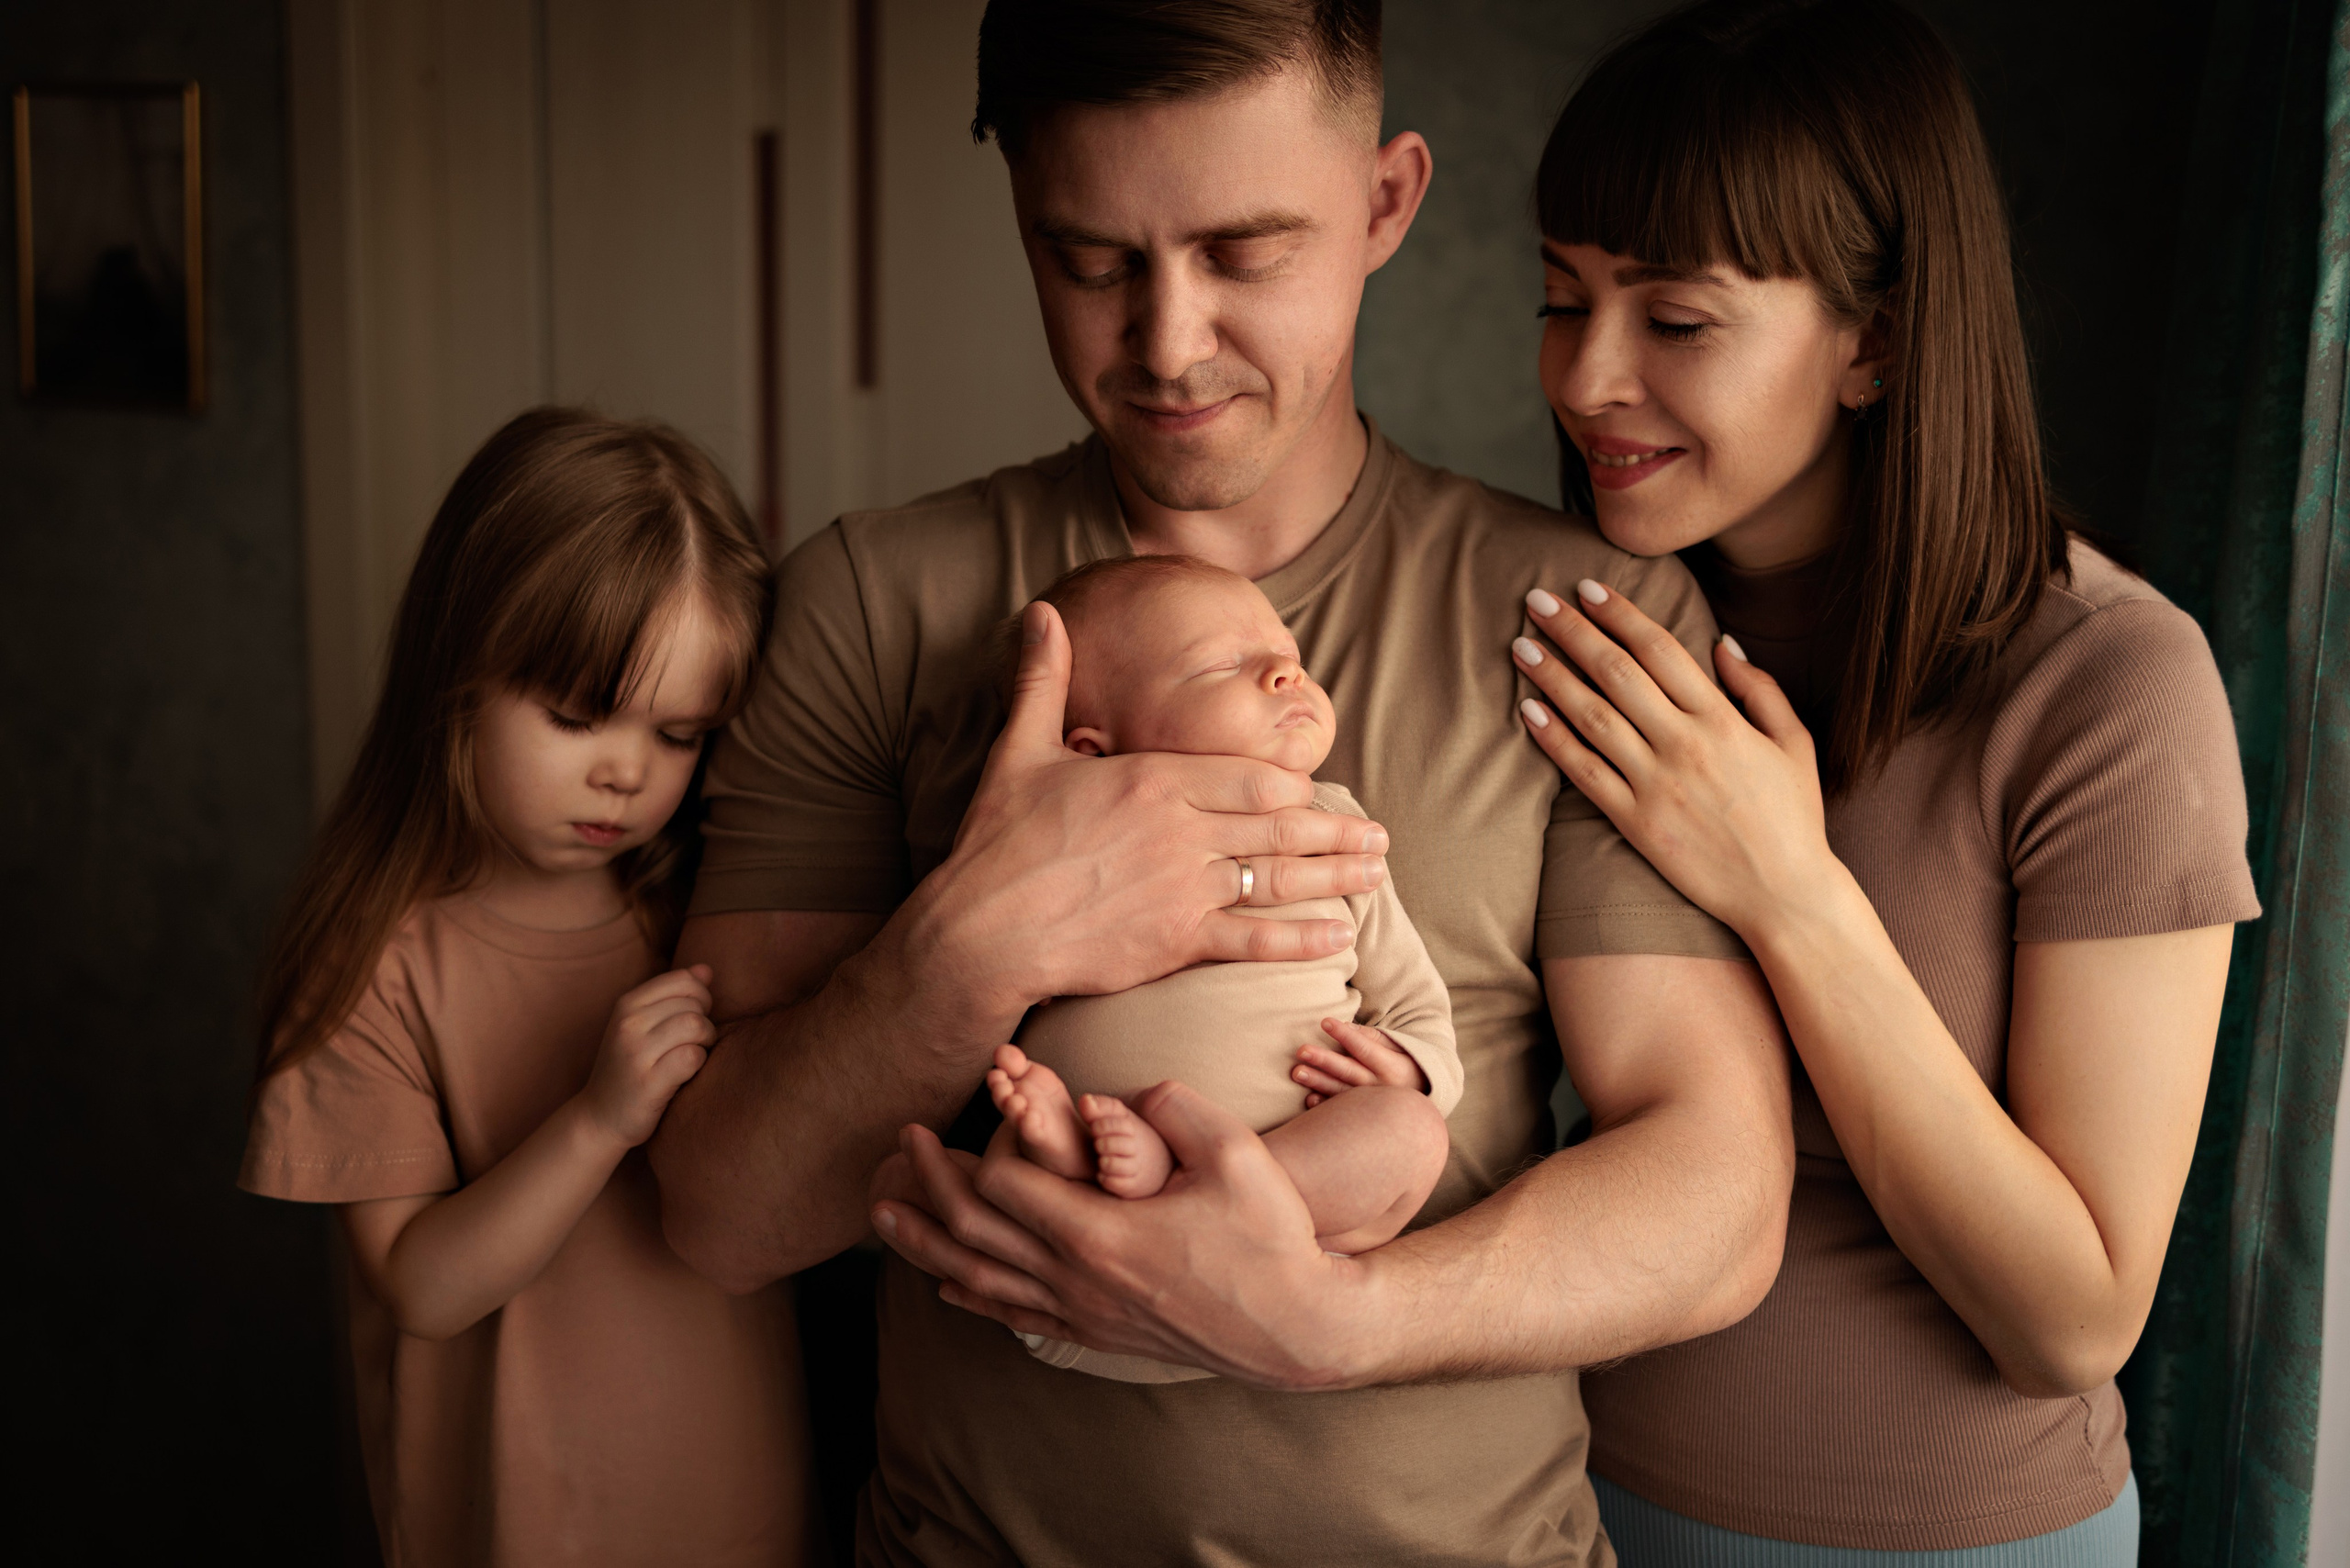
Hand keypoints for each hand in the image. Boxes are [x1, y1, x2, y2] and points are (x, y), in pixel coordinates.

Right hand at [579, 964, 715, 1147]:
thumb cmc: (630, 1067)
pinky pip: (692, 1057)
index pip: (684, 979)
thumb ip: (675, 994)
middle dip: (705, 1023)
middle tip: (694, 1043)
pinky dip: (698, 1064)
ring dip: (705, 1042)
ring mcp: (636, 1053)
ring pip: (695, 1026)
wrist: (599, 1118)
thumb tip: (706, 969)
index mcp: (627, 1004)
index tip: (695, 1016)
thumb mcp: (643, 1024)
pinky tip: (686, 1073)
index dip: (701, 997)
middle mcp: (628, 1024)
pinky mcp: (648, 1083)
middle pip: (693, 1005)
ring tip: (693, 1055)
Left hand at [869, 1082, 1381, 1388]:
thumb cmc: (1272, 1237)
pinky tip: (942, 1285)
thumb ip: (1173, 1107)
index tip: (962, 1109)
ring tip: (883, 1214)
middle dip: (926, 1185)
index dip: (976, 1145)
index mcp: (1100, 1232)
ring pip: (977, 1281)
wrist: (1298, 1326)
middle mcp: (1076, 1278)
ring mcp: (1082, 1311)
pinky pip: (1012, 1315)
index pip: (1001, 1187)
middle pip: (971, 1233)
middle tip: (899, 1145)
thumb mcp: (1235, 1154)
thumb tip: (1117, 1091)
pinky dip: (969, 1295)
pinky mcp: (1095, 1332)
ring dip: (923, 1245)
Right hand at [912, 602, 1390, 1019]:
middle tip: (1380, 836)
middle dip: (1336, 831)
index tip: (1317, 793)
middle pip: (1280, 826)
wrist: (981, 929)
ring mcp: (1184, 888)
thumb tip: (1041, 613)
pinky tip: (1338, 937)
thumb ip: (1043, 681)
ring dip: (1334, 876)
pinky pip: (1255, 941)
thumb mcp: (1020, 749)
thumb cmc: (997, 843)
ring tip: (1375, 874)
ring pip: (1278, 878)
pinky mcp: (1176, 942)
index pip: (1250, 777)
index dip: (1292, 788)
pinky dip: (1301, 940)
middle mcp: (1182, 830)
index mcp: (1154, 779)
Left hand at [1293, 1018, 1427, 1105]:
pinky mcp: (1362, 1116)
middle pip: (1349, 1071)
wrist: (1422, 1101)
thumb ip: (1374, 1038)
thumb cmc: (1406, 1066)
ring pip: (1341, 1092)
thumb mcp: (1400, 1048)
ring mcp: (1371, 1105)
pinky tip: (1309, 1098)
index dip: (1345, 1035)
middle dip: (1325, 1060)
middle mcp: (1381, 1088)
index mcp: (1392, 1068)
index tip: (1325, 1022)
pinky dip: (1325, 1106)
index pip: (1364, 1049)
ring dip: (1318, 1082)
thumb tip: (1347, 1026)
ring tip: (1297, 1072)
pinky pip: (1342, 1112)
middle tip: (1301, 1050)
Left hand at [1512, 580, 1836, 934]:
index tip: (1587, 588)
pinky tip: (1527, 710)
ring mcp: (1656, 784)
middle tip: (1537, 600)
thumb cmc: (1793, 817)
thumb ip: (1759, 688)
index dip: (1620, 613)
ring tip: (1521, 646)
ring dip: (1552, 676)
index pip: (1659, 649)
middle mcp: (1685, 744)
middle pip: (1616, 673)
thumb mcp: (1793, 742)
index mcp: (1722, 719)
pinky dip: (1553, 739)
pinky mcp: (1635, 822)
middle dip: (1573, 631)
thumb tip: (1721, 642)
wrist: (1785, 894)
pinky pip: (1584, 773)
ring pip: (1592, 716)